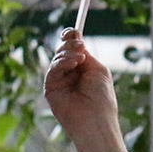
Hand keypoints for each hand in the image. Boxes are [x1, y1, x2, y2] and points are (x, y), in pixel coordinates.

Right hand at [42, 28, 129, 151]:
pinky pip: (52, 70)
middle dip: (70, 45)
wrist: (95, 119)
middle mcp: (70, 75)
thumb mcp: (98, 70)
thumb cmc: (102, 97)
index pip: (73, 50)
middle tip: (79, 45)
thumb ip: (86, 54)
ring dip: (68, 54)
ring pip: (57, 58)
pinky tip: (73, 64)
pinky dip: (62, 63)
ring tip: (79, 59)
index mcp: (83, 70)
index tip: (73, 32)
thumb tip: (77, 39)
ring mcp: (59, 81)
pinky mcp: (50, 88)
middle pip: (63, 51)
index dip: (71, 39)